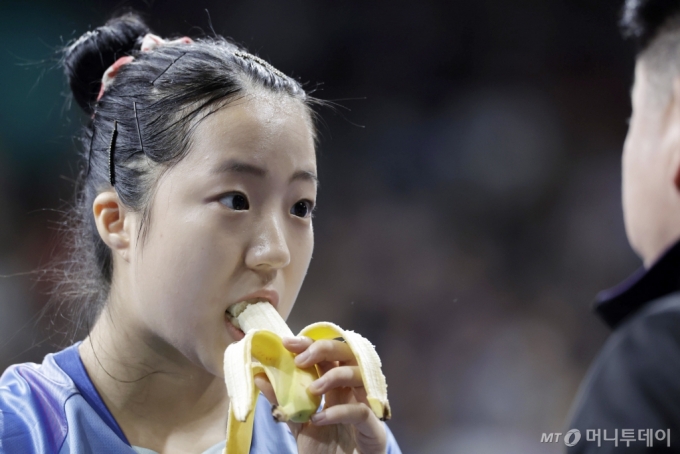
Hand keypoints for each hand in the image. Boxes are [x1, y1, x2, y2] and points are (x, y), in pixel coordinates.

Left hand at [254, 336, 386, 453]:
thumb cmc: (324, 447)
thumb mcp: (297, 420)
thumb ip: (282, 400)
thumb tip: (259, 375)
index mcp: (337, 384)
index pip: (327, 354)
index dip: (310, 344)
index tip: (287, 343)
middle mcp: (353, 389)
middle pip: (348, 353)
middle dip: (324, 349)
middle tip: (300, 360)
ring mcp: (367, 405)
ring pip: (359, 374)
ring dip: (333, 376)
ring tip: (312, 389)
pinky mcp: (373, 427)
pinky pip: (360, 410)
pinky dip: (338, 411)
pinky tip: (318, 419)